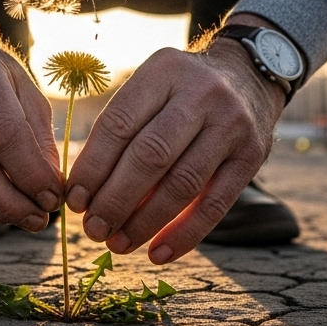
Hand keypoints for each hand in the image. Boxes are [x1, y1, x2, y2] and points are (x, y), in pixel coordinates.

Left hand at [64, 16, 285, 263]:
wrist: (247, 77)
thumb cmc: (180, 92)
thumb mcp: (151, 87)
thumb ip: (121, 128)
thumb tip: (84, 193)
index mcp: (163, 72)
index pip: (119, 124)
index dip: (92, 167)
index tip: (74, 200)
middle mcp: (200, 94)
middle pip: (150, 156)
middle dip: (115, 199)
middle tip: (93, 229)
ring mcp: (231, 124)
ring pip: (182, 184)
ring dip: (145, 222)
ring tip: (118, 244)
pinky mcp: (252, 155)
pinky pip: (215, 204)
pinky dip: (184, 234)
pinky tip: (158, 253)